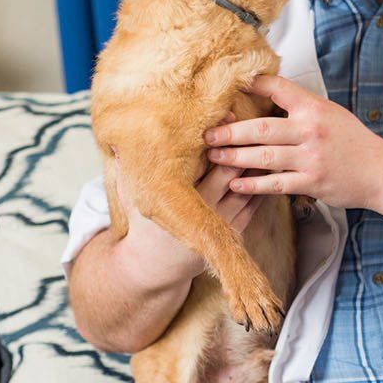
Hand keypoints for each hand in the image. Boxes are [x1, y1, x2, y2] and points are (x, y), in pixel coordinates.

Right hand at [113, 134, 262, 278]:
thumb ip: (126, 167)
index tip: (226, 117)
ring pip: (247, 186)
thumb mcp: (132, 195)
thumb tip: (116, 137)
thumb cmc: (143, 224)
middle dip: (241, 147)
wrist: (155, 266)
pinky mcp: (233, 232)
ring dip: (257, 164)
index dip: (218, 137)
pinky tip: (266, 167)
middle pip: (230, 170)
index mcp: (178, 196)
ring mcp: (221, 222)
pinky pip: (254, 204)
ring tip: (266, 141)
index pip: (203, 159)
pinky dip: (261, 185)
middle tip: (254, 124)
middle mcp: (202, 209)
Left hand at [202, 75, 382, 210]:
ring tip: (214, 157)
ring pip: (264, 156)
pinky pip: (275, 183)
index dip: (251, 85)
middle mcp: (311, 130)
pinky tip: (236, 184)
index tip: (228, 87)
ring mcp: (311, 158)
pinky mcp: (312, 182)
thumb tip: (268, 92)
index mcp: (314, 108)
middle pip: (262, 128)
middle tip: (207, 135)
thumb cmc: (353, 142)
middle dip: (231, 131)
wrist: (381, 172)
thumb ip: (301, 107)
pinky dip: (253, 185)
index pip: (278, 89)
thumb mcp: (331, 113)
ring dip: (235, 157)